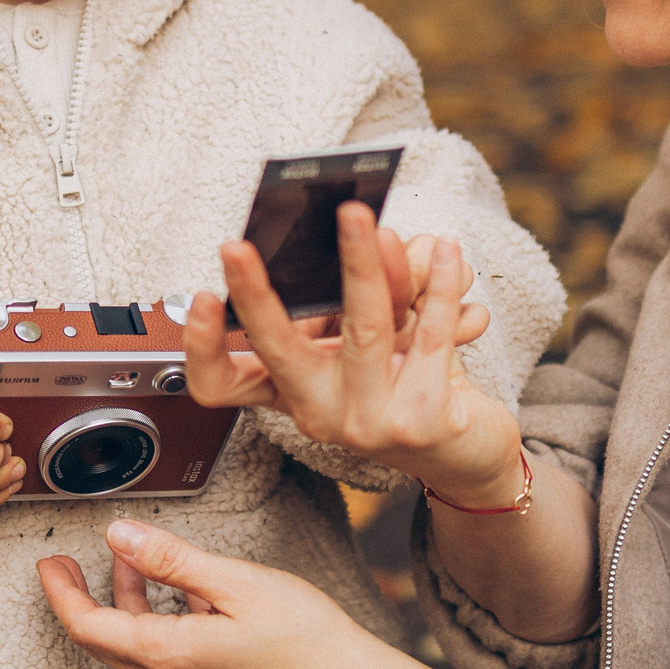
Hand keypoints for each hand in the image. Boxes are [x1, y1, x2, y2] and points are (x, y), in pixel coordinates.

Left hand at [38, 520, 417, 668]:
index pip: (88, 627)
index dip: (60, 592)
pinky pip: (165, 659)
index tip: (49, 563)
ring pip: (136, 650)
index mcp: (169, 655)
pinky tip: (184, 594)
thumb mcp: (238, 584)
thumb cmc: (309, 642)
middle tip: (65, 564)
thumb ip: (173, 559)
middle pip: (104, 642)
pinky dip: (155, 622)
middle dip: (81, 598)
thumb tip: (119, 536)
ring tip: (131, 562)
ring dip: (124, 605)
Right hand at [184, 204, 524, 502]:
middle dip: (253, 294)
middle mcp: (321, 412)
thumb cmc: (414, 380)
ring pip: (363, 327)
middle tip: (237, 247)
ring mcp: (367, 423)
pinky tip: (449, 254)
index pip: (223, 384)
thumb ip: (376, 284)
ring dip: (361, 262)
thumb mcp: (381, 328)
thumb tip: (377, 238)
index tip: (201, 298)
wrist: (467, 450)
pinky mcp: (421, 423)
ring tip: (361, 217)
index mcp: (293, 389)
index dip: (201, 347)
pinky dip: (441, 285)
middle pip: (277, 351)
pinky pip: (430, 336)